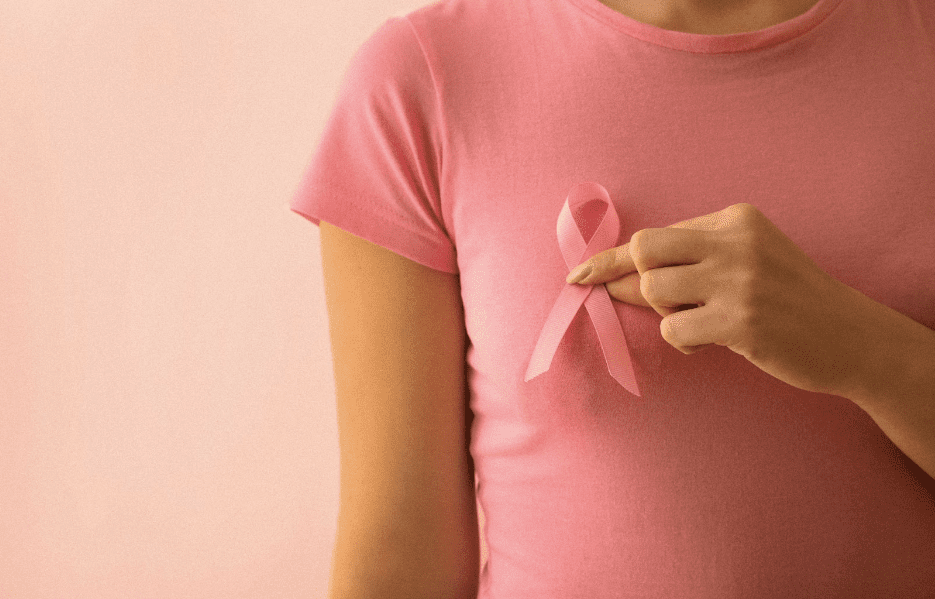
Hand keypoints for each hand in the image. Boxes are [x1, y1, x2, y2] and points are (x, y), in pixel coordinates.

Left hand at [567, 202, 868, 396]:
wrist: (852, 337)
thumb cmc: (789, 300)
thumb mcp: (748, 261)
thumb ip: (691, 261)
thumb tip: (615, 278)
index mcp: (735, 219)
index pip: (656, 234)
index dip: (612, 258)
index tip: (579, 274)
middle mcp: (736, 241)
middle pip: (644, 250)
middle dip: (635, 281)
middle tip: (653, 302)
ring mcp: (739, 280)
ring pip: (653, 290)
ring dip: (667, 315)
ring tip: (701, 322)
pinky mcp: (740, 321)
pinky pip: (674, 330)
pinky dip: (684, 342)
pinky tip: (713, 342)